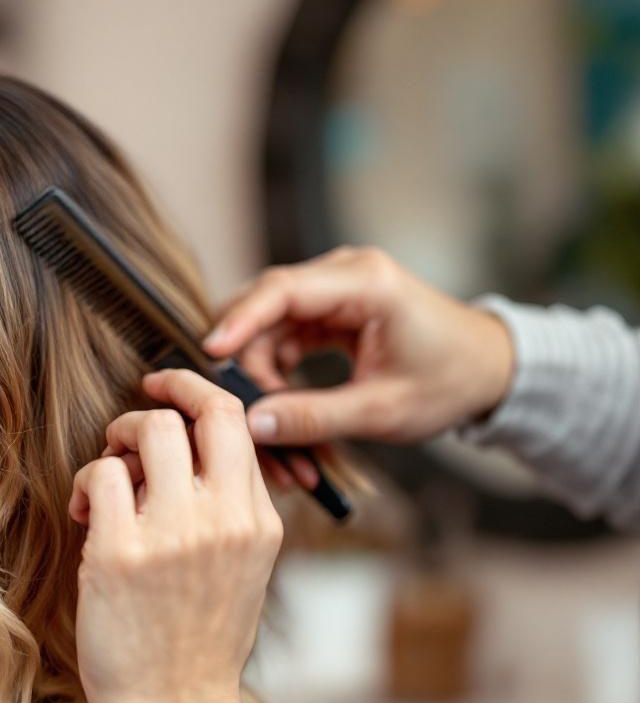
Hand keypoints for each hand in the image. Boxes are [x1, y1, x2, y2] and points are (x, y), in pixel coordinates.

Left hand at [68, 369, 282, 702]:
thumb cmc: (197, 644)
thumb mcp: (244, 571)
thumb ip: (232, 512)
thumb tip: (199, 454)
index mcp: (259, 522)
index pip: (239, 422)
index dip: (195, 392)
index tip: (163, 388)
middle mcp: (226, 520)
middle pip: (200, 411)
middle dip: (156, 402)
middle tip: (126, 437)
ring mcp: (176, 534)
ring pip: (149, 430)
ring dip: (117, 439)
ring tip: (105, 480)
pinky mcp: (122, 552)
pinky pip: (102, 475)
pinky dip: (87, 483)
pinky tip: (84, 514)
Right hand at [200, 246, 516, 450]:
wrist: (490, 371)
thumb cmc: (450, 383)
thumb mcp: (383, 411)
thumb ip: (315, 418)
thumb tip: (252, 425)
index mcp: (366, 283)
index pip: (282, 290)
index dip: (240, 321)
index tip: (211, 354)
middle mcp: (343, 275)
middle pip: (264, 308)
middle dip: (246, 361)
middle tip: (243, 411)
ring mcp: (333, 292)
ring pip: (267, 329)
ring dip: (260, 377)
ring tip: (272, 427)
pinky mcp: (328, 313)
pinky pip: (281, 340)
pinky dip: (275, 377)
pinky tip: (282, 410)